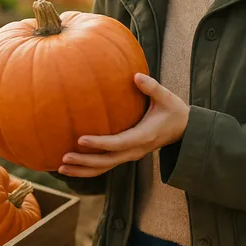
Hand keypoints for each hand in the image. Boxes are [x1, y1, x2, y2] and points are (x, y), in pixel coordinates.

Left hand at [58, 73, 189, 177]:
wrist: (184, 129)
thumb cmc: (173, 111)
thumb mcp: (167, 98)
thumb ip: (152, 87)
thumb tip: (136, 76)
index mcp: (143, 137)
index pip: (117, 143)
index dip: (99, 143)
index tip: (80, 139)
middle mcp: (135, 150)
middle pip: (107, 161)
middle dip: (85, 162)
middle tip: (64, 158)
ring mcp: (131, 155)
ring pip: (104, 167)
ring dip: (83, 170)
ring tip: (61, 167)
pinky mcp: (127, 154)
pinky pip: (106, 164)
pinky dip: (89, 167)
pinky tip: (72, 166)